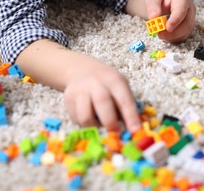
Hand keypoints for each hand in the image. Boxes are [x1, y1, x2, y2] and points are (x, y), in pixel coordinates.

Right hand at [16, 40, 140, 132]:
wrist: (83, 71)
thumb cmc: (108, 85)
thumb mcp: (121, 88)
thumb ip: (126, 107)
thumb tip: (132, 130)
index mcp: (114, 80)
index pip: (124, 99)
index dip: (130, 117)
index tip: (135, 131)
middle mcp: (95, 83)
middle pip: (102, 103)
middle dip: (110, 122)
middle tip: (116, 133)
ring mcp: (79, 90)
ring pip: (85, 116)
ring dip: (95, 127)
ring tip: (100, 125)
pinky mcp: (68, 99)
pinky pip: (76, 119)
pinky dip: (85, 125)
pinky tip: (90, 118)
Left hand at [126, 0, 195, 43]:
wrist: (159, 4)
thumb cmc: (158, 0)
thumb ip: (152, 6)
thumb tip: (153, 17)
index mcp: (182, 0)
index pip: (181, 11)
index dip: (175, 20)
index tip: (167, 28)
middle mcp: (189, 10)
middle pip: (186, 25)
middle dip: (173, 33)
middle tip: (160, 34)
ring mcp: (189, 21)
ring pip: (184, 34)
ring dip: (171, 37)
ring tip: (160, 33)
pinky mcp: (186, 30)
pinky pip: (181, 38)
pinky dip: (171, 39)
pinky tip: (164, 35)